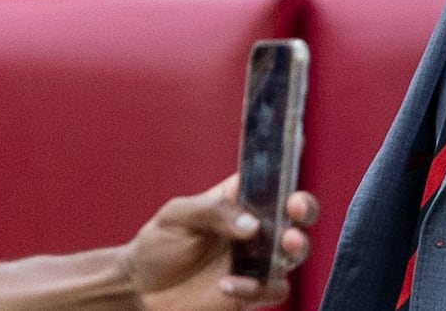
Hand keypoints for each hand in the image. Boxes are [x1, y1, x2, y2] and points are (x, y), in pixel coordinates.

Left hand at [127, 176, 318, 310]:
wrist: (140, 291)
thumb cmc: (157, 245)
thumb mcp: (176, 215)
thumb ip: (212, 211)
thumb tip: (250, 224)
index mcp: (239, 200)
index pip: (271, 178)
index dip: (288, 165)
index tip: (297, 151)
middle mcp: (254, 228)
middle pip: (296, 214)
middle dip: (305, 207)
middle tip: (296, 208)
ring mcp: (255, 261)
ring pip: (294, 251)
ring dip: (296, 246)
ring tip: (284, 244)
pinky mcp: (251, 293)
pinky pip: (273, 289)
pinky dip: (258, 287)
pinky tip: (228, 285)